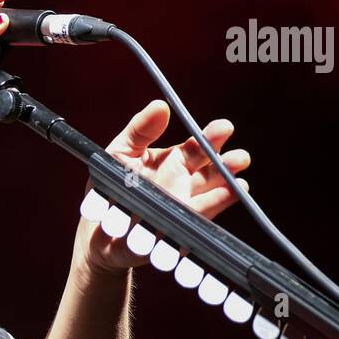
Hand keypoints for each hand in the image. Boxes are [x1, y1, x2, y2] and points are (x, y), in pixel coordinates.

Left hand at [73, 99, 250, 276]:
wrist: (98, 234)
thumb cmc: (106, 191)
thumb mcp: (119, 154)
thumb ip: (140, 130)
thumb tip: (161, 104)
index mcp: (169, 163)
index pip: (195, 149)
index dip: (210, 139)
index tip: (224, 128)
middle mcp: (180, 184)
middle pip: (209, 172)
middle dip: (225, 164)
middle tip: (240, 157)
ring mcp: (181, 208)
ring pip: (209, 195)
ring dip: (227, 188)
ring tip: (239, 182)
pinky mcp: (175, 231)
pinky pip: (196, 220)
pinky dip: (212, 209)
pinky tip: (229, 197)